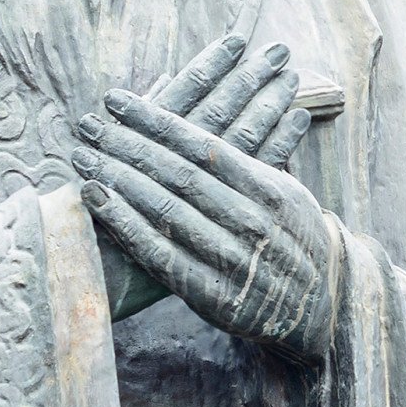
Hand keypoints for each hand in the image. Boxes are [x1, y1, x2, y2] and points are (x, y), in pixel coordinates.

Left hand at [77, 46, 342, 359]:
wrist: (323, 306)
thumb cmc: (294, 239)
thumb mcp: (287, 192)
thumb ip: (250, 160)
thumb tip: (214, 115)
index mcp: (267, 188)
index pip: (200, 145)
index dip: (155, 120)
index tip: (117, 100)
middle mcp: (249, 220)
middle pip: (176, 172)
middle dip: (126, 144)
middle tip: (87, 122)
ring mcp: (230, 258)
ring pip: (164, 209)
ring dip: (118, 178)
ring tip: (82, 155)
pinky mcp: (211, 295)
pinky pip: (160, 254)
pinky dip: (124, 225)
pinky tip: (96, 199)